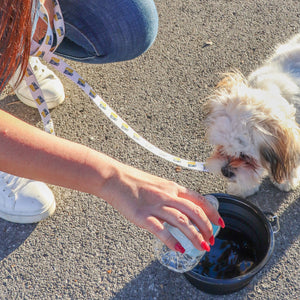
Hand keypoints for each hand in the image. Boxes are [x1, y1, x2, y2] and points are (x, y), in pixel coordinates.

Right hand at [101, 163, 224, 252]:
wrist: (115, 179)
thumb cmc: (135, 182)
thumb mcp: (158, 185)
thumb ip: (171, 196)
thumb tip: (181, 209)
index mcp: (172, 187)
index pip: (198, 200)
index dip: (212, 212)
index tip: (220, 223)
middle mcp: (167, 196)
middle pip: (194, 212)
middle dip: (206, 227)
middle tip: (211, 240)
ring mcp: (155, 206)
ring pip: (182, 221)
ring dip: (195, 236)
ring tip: (202, 247)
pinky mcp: (143, 216)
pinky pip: (161, 230)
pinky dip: (172, 241)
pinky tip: (180, 249)